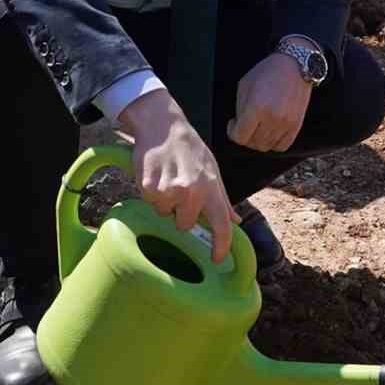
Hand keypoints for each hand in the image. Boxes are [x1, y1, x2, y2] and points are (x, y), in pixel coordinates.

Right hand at [118, 88, 235, 262]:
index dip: (221, 245)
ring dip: (165, 202)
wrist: (163, 126)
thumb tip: (235, 220)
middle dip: (182, 213)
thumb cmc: (190, 149)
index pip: (222, 224)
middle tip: (181, 191)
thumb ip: (223, 199)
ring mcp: (169, 190)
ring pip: (164, 214)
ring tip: (168, 179)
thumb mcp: (212, 171)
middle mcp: (192, 191)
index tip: (217, 258)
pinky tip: (156, 176)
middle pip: (185, 225)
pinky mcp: (148, 187)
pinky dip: (151, 193)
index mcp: (211, 187)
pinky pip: (150, 202)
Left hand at [229, 53, 311, 153]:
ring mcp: (285, 123)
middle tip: (246, 124)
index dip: (232, 132)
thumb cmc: (268, 71)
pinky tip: (270, 131)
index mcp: (256, 107)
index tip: (233, 123)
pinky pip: (281, 146)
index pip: (239, 137)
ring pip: (266, 146)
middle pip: (252, 143)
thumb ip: (239, 108)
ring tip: (258, 127)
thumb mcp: (245, 84)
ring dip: (258, 140)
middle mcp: (271, 118)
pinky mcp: (296, 125)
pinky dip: (273, 143)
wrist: (295, 64)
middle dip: (245, 136)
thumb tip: (238, 124)